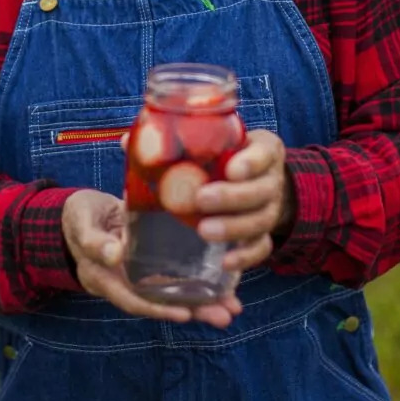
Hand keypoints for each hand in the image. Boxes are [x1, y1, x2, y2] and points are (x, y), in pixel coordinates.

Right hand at [61, 188, 242, 327]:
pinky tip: (224, 282)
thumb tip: (115, 255)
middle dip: (194, 311)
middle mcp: (126, 283)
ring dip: (203, 301)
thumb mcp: (82, 224)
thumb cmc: (79, 218)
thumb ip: (95, 241)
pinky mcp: (152, 260)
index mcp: (106, 278)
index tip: (186, 315)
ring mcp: (140, 274)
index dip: (159, 308)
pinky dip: (198, 280)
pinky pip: (175, 275)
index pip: (134, 299)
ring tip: (232, 307)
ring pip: (172, 292)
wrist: (80, 213)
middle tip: (225, 316)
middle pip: (160, 303)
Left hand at [194, 128, 295, 272]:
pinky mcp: (266, 233)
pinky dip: (246, 257)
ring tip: (204, 230)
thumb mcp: (218, 138)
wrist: (260, 178)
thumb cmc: (229, 154)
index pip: (264, 153)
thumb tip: (126, 142)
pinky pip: (262, 247)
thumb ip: (180, 138)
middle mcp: (273, 179)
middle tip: (201, 199)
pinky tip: (225, 262)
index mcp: (264, 149)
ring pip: (261, 221)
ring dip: (234, 228)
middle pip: (261, 191)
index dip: (251, 162)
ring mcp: (272, 208)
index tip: (231, 169)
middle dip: (232, 197)